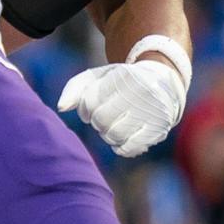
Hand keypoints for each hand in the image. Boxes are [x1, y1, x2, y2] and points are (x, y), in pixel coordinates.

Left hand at [57, 59, 185, 157]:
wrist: (163, 83)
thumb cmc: (121, 81)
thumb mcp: (98, 76)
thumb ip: (75, 88)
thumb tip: (61, 108)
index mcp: (122, 77)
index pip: (90, 102)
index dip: (84, 109)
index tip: (91, 108)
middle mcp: (139, 93)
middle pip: (101, 120)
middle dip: (97, 122)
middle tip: (103, 118)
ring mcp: (151, 112)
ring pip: (114, 135)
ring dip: (107, 135)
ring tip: (113, 126)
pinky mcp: (159, 129)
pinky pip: (130, 147)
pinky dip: (120, 147)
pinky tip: (121, 138)